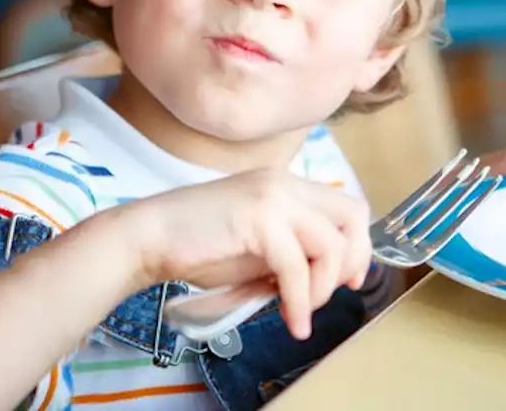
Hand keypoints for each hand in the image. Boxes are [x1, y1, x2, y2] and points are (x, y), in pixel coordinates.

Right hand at [127, 169, 371, 339]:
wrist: (148, 238)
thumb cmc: (197, 245)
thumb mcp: (257, 248)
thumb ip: (292, 252)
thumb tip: (323, 279)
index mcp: (286, 185)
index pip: (347, 207)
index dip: (357, 247)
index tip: (346, 281)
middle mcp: (286, 183)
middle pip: (353, 217)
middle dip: (350, 264)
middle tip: (328, 296)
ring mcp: (274, 196)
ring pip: (331, 245)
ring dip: (322, 289)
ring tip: (300, 313)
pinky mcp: (259, 217)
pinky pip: (298, 266)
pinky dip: (300, 301)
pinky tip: (292, 321)